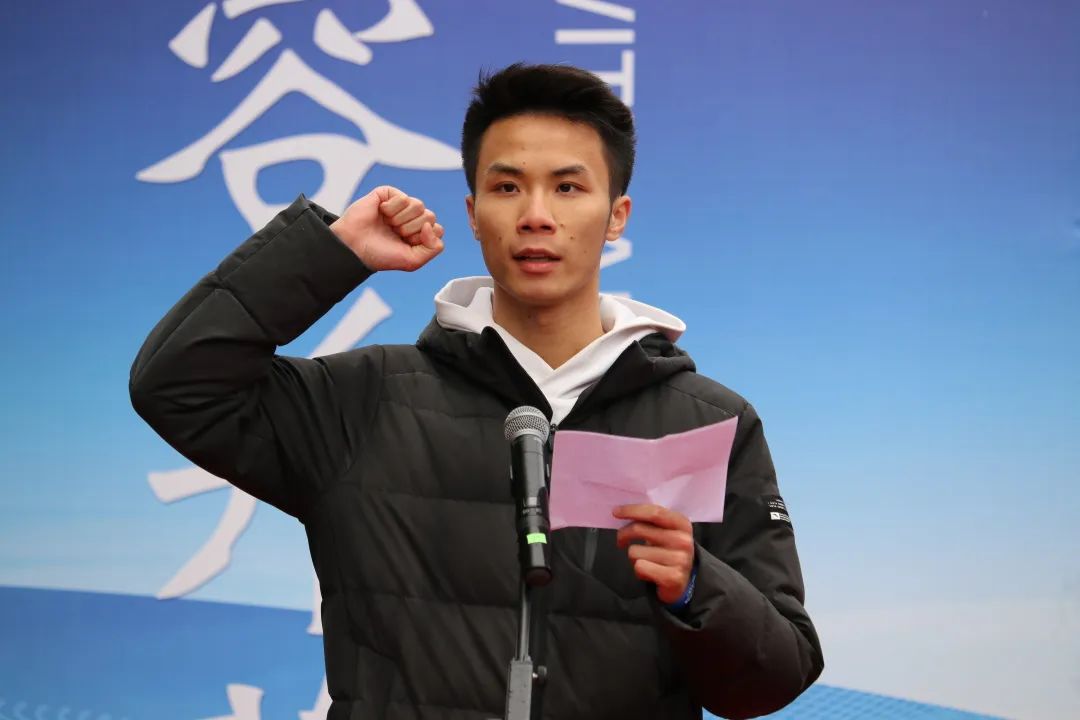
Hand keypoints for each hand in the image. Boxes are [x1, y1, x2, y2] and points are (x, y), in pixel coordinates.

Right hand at [330, 186, 444, 271]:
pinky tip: (381, 213)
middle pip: (430, 216)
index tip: (406, 244)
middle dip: (411, 229)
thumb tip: (429, 225)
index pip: (437, 229)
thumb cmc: (380, 255)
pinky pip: (402, 197)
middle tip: (395, 234)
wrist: (354, 247)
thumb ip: (433, 248)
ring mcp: (401, 205)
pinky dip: (391, 209)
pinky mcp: (388, 194)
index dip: (422, 238)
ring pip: (418, 205)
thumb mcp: (413, 261)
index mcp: (419, 233)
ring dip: (401, 219)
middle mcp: (411, 218)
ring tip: (388, 224)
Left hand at [614, 504, 695, 604]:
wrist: (683, 581)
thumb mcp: (666, 532)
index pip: (654, 512)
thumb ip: (650, 521)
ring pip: (635, 551)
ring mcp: (679, 559)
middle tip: (621, 540)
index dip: (632, 510)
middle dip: (623, 534)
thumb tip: (623, 512)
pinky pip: (639, 567)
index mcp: (682, 524)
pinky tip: (648, 572)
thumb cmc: (668, 552)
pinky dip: (638, 570)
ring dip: (634, 557)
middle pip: (639, 529)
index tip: (616, 512)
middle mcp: (683, 540)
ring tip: (644, 561)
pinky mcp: (672, 577)